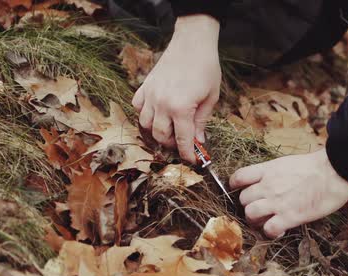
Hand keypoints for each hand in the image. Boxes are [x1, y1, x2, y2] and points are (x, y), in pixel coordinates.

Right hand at [133, 15, 220, 162]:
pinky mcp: (145, 86)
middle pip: (160, 136)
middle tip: (182, 144)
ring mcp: (150, 94)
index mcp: (180, 108)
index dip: (187, 154)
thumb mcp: (210, 98)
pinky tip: (156, 113)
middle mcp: (161, 104)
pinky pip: (137, 106)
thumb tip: (198, 140)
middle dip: (172, 144)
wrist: (192, 42)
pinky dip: (144, 114)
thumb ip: (201, 121)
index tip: (192, 161)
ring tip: (169, 130)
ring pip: (145, 124)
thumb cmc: (206, 68)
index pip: (182, 140)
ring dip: (157, 132)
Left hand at [229, 149, 347, 237]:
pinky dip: (271, 233)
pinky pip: (269, 230)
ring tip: (266, 222)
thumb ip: (275, 173)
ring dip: (256, 221)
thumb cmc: (318, 166)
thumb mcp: (288, 163)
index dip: (236, 186)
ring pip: (250, 215)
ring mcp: (277, 202)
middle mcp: (268, 186)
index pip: (239, 177)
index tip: (239, 191)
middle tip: (259, 210)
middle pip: (243, 200)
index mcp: (268, 170)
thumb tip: (272, 181)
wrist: (334, 172)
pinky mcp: (289, 217)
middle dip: (248, 206)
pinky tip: (279, 230)